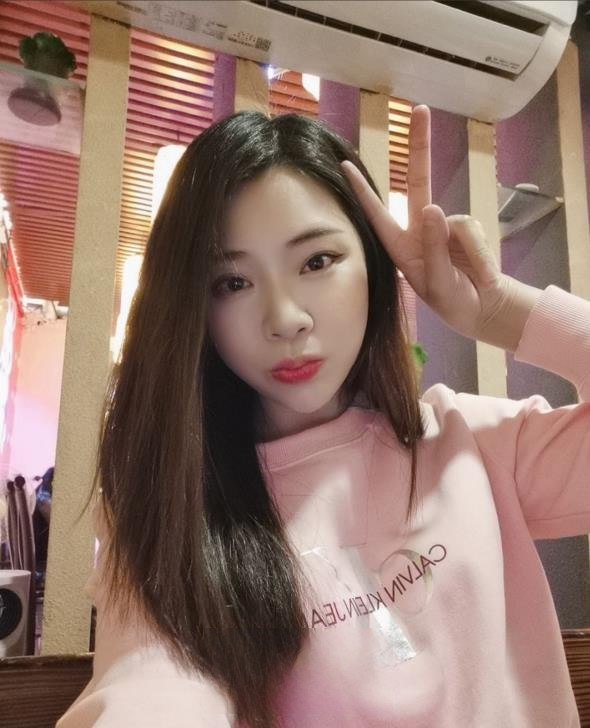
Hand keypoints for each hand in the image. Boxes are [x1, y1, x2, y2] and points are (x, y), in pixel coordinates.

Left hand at [341, 105, 508, 341]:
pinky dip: (478, 251)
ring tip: (465, 274)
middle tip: (419, 109)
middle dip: (420, 146)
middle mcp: (421, 230)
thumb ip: (436, 249)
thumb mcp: (438, 283)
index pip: (377, 214)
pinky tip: (477, 267)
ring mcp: (445, 226)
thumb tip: (435, 208)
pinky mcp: (467, 228)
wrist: (483, 308)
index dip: (362, 190)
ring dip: (464, 250)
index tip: (344, 164)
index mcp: (401, 247)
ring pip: (453, 221)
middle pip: (419, 182)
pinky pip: (472, 229)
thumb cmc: (452, 301)